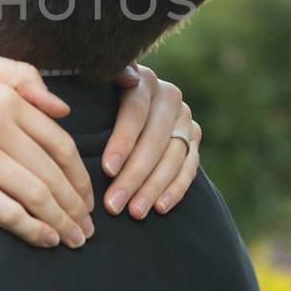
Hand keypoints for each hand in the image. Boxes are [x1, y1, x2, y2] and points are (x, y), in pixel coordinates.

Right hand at [0, 44, 96, 249]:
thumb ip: (17, 75)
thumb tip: (61, 106)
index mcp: (3, 96)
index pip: (59, 141)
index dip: (79, 174)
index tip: (86, 196)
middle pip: (54, 172)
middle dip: (77, 205)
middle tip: (87, 229)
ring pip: (36, 194)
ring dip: (62, 221)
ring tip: (72, 240)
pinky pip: (5, 210)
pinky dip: (32, 228)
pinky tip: (44, 240)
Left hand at [99, 64, 201, 219]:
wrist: (126, 107)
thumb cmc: (96, 100)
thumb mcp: (96, 86)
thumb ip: (106, 79)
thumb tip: (127, 77)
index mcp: (143, 80)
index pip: (135, 112)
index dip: (122, 141)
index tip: (107, 169)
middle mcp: (169, 95)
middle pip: (154, 139)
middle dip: (134, 175)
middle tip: (114, 204)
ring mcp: (184, 118)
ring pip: (173, 156)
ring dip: (154, 188)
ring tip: (134, 212)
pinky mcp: (194, 138)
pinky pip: (189, 167)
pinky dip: (176, 190)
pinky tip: (160, 208)